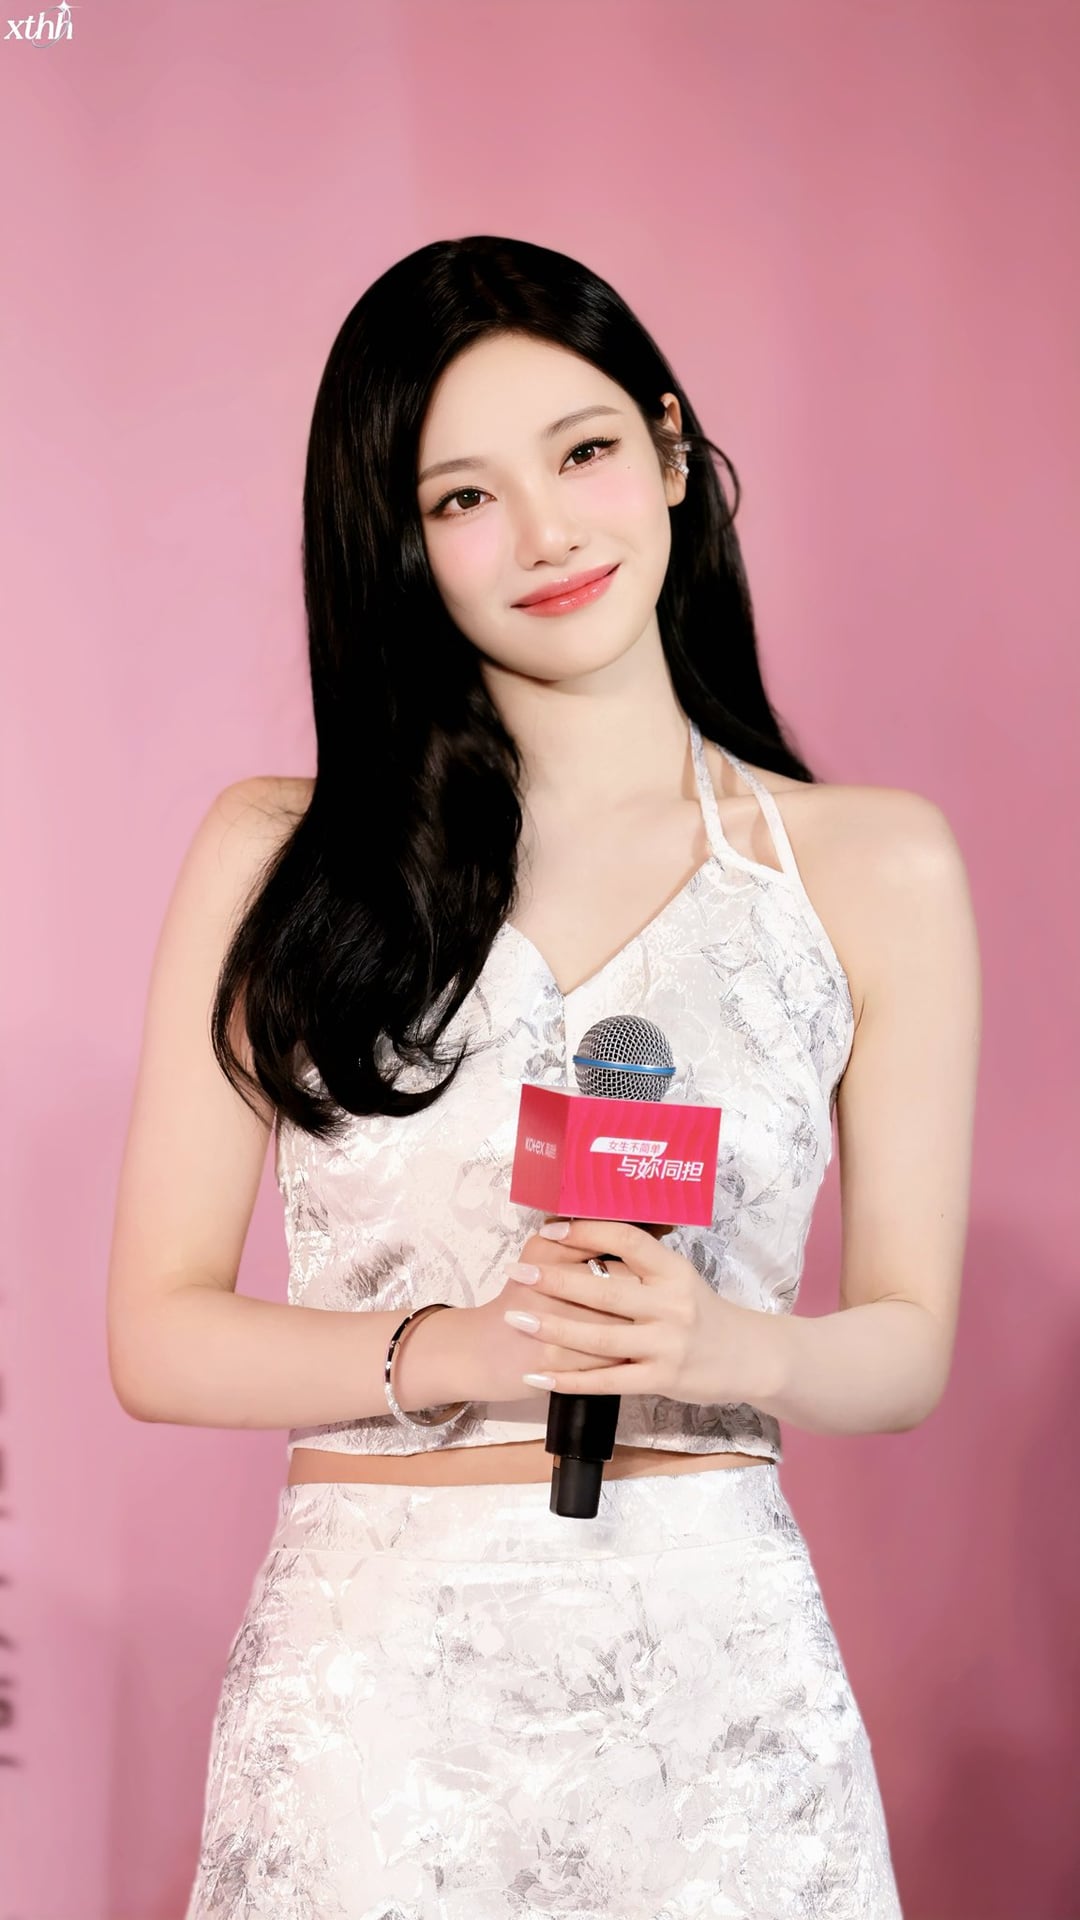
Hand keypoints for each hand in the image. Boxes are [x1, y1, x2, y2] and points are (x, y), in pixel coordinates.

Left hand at [494, 1215, 779, 1406]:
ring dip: (552, 1329)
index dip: (587, 1233)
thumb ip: (640, 1267)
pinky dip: (569, 1380)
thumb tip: (584, 1241)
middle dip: (554, 1282)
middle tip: (518, 1274)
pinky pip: (607, 1381)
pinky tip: (537, 1377)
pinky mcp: (661, 1379)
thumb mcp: (679, 1279)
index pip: (627, 1241)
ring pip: (599, 1337)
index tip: (549, 1230)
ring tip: (516, 1320)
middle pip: (604, 1290)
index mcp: (673, 1270)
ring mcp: (666, 1344)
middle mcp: (671, 1304)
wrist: (749, 1357)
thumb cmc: (702, 1313)